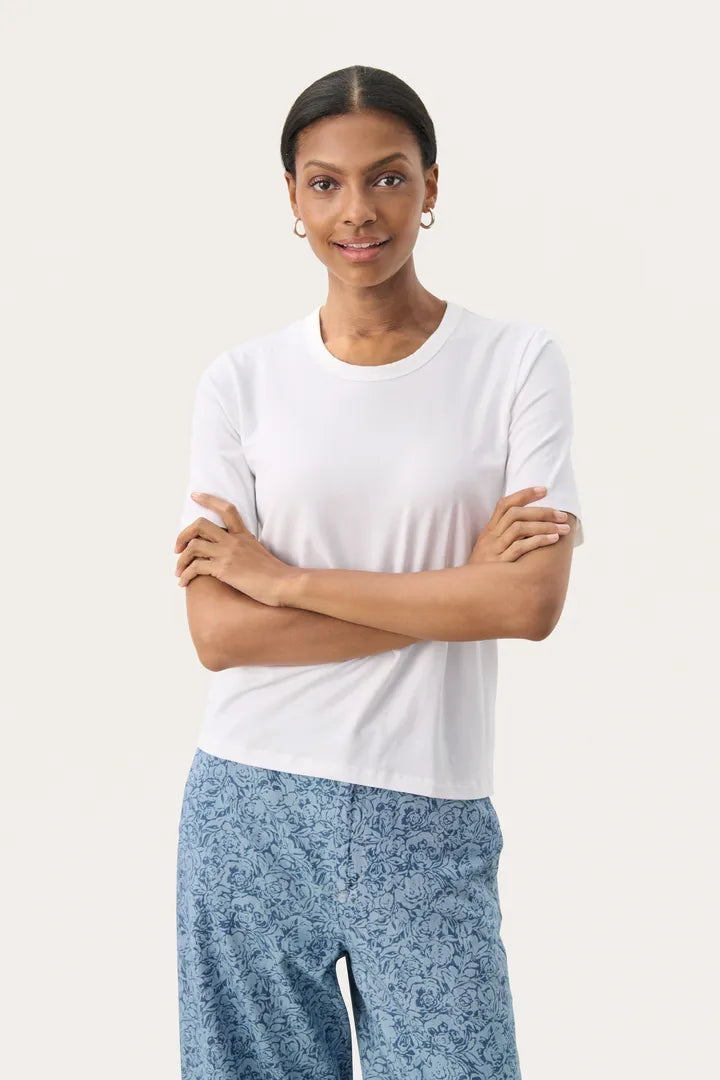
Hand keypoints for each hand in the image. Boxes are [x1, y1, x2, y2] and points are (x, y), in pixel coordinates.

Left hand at [174, 492, 299, 606]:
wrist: (282, 584)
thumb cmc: (274, 574)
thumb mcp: (259, 552)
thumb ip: (244, 548)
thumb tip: (233, 553)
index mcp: (243, 534)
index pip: (226, 508)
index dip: (208, 499)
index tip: (194, 495)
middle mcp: (233, 540)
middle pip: (200, 525)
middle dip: (183, 535)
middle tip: (178, 548)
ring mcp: (227, 553)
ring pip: (193, 546)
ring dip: (181, 560)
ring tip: (179, 572)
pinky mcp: (223, 568)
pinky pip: (195, 567)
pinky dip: (185, 575)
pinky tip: (183, 583)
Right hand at [467, 486, 570, 564]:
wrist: (467, 592)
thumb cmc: (484, 572)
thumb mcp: (490, 550)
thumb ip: (505, 537)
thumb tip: (532, 526)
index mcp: (489, 531)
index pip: (505, 504)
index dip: (525, 494)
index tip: (545, 490)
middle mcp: (490, 537)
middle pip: (516, 514)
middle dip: (542, 511)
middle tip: (562, 515)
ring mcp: (494, 550)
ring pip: (519, 528)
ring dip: (544, 525)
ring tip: (563, 528)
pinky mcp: (499, 564)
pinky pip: (519, 547)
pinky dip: (538, 540)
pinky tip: (553, 539)